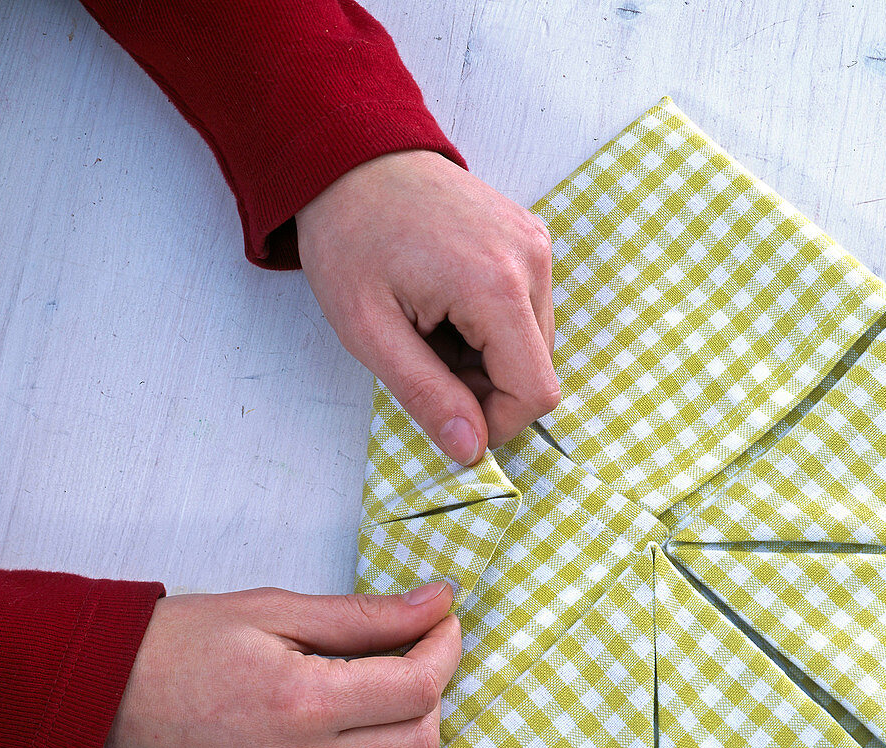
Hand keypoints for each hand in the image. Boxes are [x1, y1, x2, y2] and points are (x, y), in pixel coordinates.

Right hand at [93, 581, 459, 747]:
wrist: (100, 702)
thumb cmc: (183, 645)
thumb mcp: (277, 610)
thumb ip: (366, 614)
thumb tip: (439, 602)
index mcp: (302, 700)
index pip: (418, 686)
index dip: (445, 648)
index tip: (442, 624)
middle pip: (419, 742)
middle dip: (432, 693)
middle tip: (411, 659)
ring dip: (408, 745)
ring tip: (381, 708)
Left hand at [297, 149, 560, 464]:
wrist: (350, 157)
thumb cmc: (349, 237)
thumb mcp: (368, 331)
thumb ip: (425, 395)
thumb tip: (472, 451)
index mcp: (497, 286)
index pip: (535, 393)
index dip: (494, 423)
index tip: (444, 410)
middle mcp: (532, 261)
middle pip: (536, 371)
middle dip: (484, 387)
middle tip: (423, 358)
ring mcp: (536, 245)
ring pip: (534, 345)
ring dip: (486, 358)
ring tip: (431, 326)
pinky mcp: (531, 239)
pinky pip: (528, 311)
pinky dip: (491, 327)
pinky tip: (447, 304)